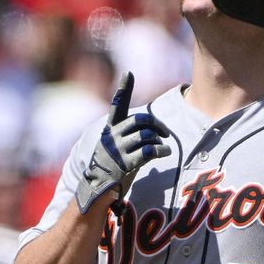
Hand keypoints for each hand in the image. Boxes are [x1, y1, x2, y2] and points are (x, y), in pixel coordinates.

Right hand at [75, 71, 170, 212]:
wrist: (98, 189)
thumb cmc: (112, 168)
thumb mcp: (117, 147)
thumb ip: (129, 136)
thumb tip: (154, 130)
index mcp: (110, 129)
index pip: (118, 105)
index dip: (123, 89)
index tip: (128, 73)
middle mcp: (112, 136)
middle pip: (141, 121)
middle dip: (157, 125)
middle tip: (165, 133)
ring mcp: (117, 149)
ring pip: (147, 136)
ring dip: (158, 141)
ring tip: (162, 147)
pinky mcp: (125, 163)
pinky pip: (149, 151)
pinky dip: (161, 150)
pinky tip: (164, 152)